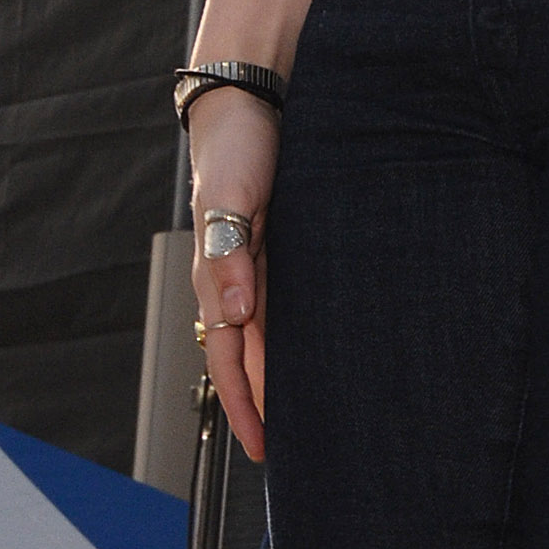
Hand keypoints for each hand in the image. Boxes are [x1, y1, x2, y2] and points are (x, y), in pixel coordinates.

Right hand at [187, 88, 281, 462]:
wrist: (253, 97)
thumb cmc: (234, 146)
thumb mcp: (228, 197)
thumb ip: (228, 252)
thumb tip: (234, 312)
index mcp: (219, 274)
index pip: (227, 358)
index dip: (244, 404)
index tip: (263, 448)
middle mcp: (241, 276)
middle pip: (250, 357)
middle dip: (268, 405)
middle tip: (301, 452)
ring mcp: (264, 261)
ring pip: (273, 335)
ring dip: (288, 375)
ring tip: (318, 414)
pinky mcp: (290, 242)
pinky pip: (294, 301)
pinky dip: (304, 333)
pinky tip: (329, 347)